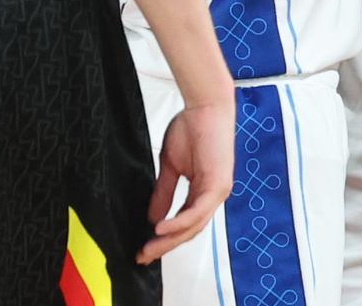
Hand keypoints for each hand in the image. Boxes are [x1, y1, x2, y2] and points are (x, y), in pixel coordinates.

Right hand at [140, 99, 232, 262]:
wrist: (205, 105)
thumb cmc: (191, 128)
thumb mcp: (171, 166)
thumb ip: (164, 192)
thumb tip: (152, 217)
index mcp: (204, 191)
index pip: (185, 223)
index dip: (164, 238)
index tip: (144, 248)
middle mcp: (214, 195)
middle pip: (189, 231)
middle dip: (164, 246)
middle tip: (143, 256)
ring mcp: (218, 191)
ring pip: (193, 226)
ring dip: (169, 240)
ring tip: (148, 248)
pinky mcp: (218, 185)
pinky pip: (197, 212)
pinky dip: (178, 222)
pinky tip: (160, 229)